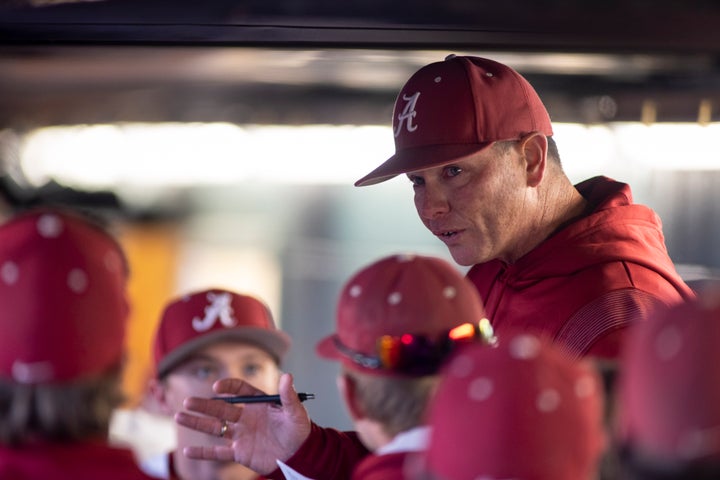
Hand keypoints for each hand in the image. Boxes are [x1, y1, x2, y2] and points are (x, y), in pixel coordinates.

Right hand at [174, 372, 311, 474]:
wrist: (299, 455)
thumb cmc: (299, 430)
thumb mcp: (296, 412)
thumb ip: (289, 395)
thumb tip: (288, 375)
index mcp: (258, 403)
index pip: (239, 391)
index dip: (228, 388)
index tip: (217, 389)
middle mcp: (246, 416)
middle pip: (221, 409)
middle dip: (204, 405)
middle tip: (188, 402)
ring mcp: (241, 434)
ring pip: (215, 428)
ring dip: (197, 423)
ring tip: (178, 417)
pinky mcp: (240, 452)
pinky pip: (218, 452)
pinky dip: (203, 452)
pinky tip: (187, 451)